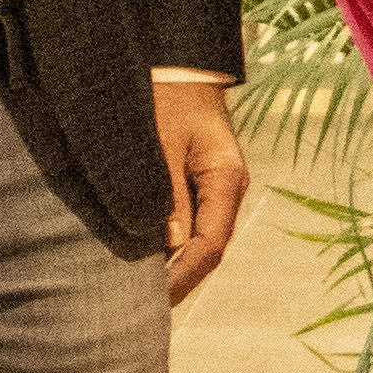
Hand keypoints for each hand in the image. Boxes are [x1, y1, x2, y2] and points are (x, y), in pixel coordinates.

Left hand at [155, 75, 246, 305]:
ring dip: (176, 266)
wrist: (177, 61)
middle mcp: (228, 188)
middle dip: (181, 280)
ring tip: (144, 294)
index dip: (184, 275)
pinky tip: (149, 260)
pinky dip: (173, 247)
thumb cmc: (166, 95)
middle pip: (210, 249)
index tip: (154, 298)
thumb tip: (169, 245)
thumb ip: (166, 193)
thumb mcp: (161, 144)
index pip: (211, 244)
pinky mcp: (201, 182)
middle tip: (146, 310)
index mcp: (226, 179)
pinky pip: (192, 224)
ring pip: (202, 239)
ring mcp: (217, 186)